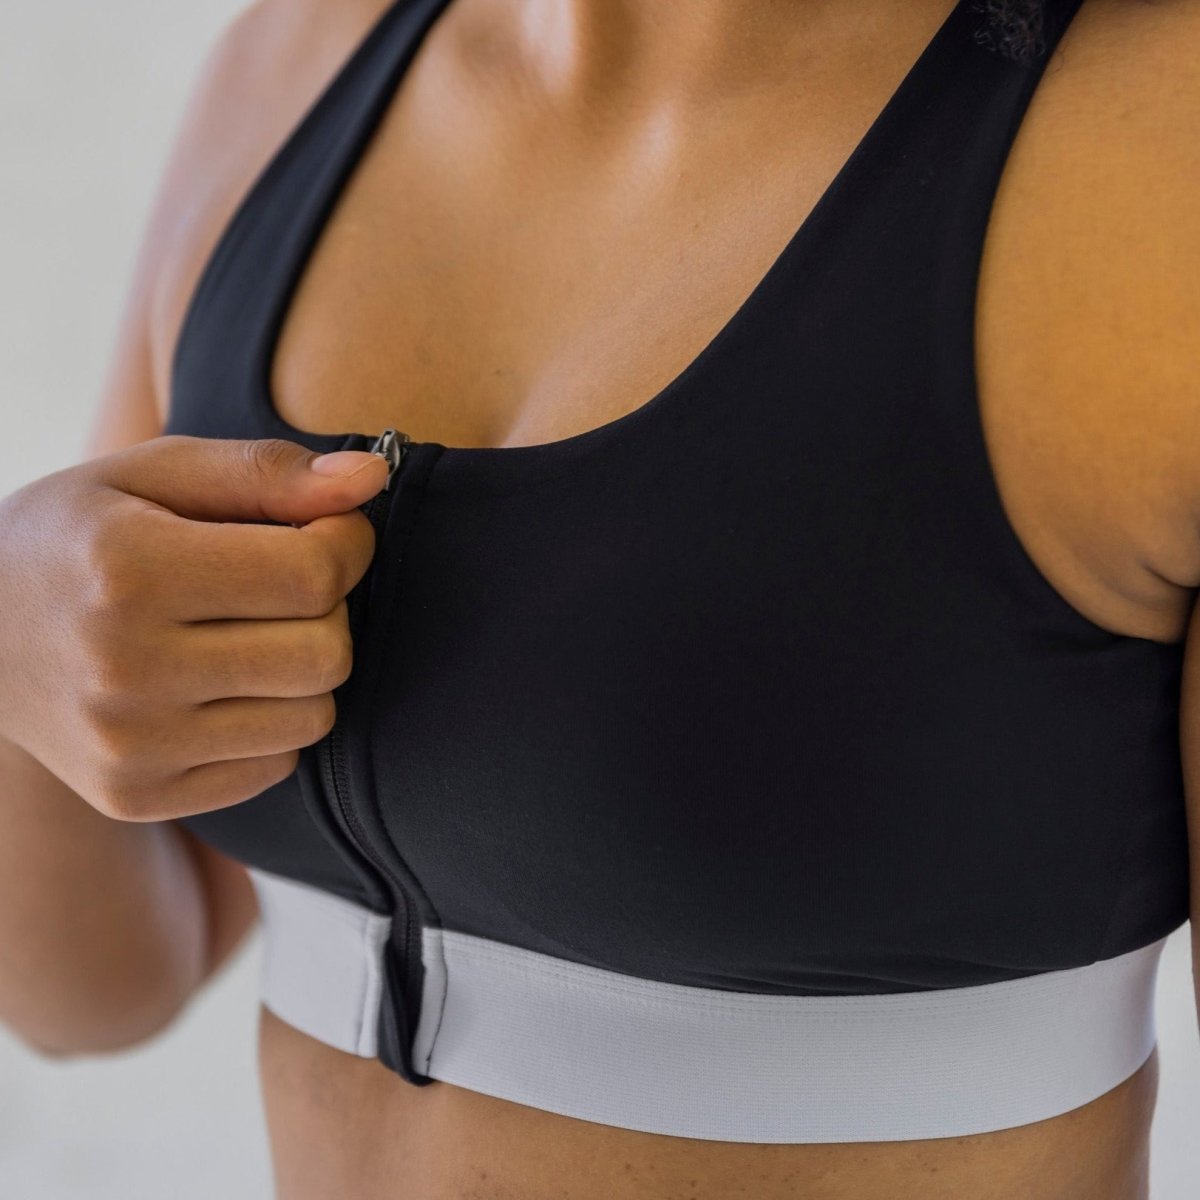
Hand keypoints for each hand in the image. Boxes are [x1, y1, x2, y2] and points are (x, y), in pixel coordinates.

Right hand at [0, 435, 388, 819]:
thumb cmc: (81, 537)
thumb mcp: (154, 473)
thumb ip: (266, 470)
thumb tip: (372, 479)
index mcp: (129, 570)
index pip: (313, 574)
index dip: (346, 544)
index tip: (329, 531)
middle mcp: (124, 668)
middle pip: (325, 654)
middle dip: (329, 610)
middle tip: (286, 585)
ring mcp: (128, 746)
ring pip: (313, 717)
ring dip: (306, 670)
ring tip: (252, 635)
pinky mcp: (136, 796)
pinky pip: (275, 765)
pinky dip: (271, 723)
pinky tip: (221, 687)